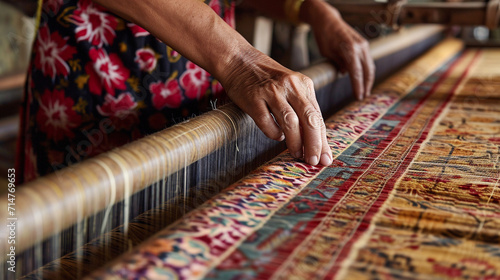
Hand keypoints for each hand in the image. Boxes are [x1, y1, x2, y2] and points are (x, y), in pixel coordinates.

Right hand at [222, 51, 331, 165]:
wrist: (238, 60)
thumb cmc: (266, 78)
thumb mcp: (290, 86)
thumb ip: (302, 107)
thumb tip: (315, 139)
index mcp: (303, 84)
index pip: (318, 116)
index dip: (323, 139)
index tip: (326, 157)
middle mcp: (290, 86)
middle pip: (309, 119)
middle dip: (314, 144)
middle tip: (315, 161)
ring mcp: (271, 92)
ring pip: (290, 122)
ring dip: (295, 142)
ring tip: (297, 154)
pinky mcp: (253, 99)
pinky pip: (267, 122)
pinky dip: (274, 133)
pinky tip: (277, 137)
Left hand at [303, 0, 374, 99]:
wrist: (327, 19)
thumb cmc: (324, 36)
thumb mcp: (327, 53)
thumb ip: (338, 64)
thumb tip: (346, 74)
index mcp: (349, 50)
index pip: (356, 73)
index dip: (358, 87)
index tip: (358, 97)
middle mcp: (359, 46)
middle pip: (367, 71)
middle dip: (366, 85)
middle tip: (362, 97)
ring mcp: (363, 44)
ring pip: (370, 66)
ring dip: (368, 79)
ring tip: (364, 91)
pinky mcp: (364, 43)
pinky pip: (367, 60)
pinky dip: (366, 70)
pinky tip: (363, 79)